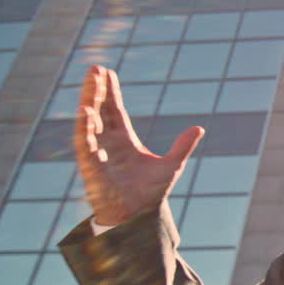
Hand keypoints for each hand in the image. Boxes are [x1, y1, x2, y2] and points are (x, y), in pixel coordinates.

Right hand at [73, 65, 203, 225]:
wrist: (139, 216)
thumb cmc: (150, 193)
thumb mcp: (171, 165)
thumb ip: (182, 146)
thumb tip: (198, 128)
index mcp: (125, 140)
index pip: (115, 110)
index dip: (111, 91)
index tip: (107, 71)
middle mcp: (108, 142)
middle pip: (100, 109)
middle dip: (97, 89)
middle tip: (95, 67)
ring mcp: (98, 151)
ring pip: (90, 120)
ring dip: (89, 100)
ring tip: (91, 79)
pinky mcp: (91, 165)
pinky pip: (85, 142)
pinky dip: (85, 127)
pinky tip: (86, 109)